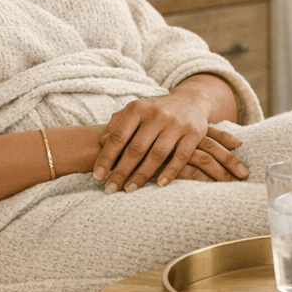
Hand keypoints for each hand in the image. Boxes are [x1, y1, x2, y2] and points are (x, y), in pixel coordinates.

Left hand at [93, 82, 248, 192]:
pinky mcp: (194, 133)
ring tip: (129, 189)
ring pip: (157, 154)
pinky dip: (170, 172)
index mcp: (138, 108)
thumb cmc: (154, 112)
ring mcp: (177, 123)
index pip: (118, 136)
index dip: (106, 157)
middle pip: (136, 148)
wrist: (190, 102)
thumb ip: (118, 124)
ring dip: (142, 175)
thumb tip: (101, 142)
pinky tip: (159, 184)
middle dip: (121, 171)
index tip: (97, 176)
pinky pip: (181, 157)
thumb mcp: (135, 112)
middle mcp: (157, 114)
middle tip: (110, 189)